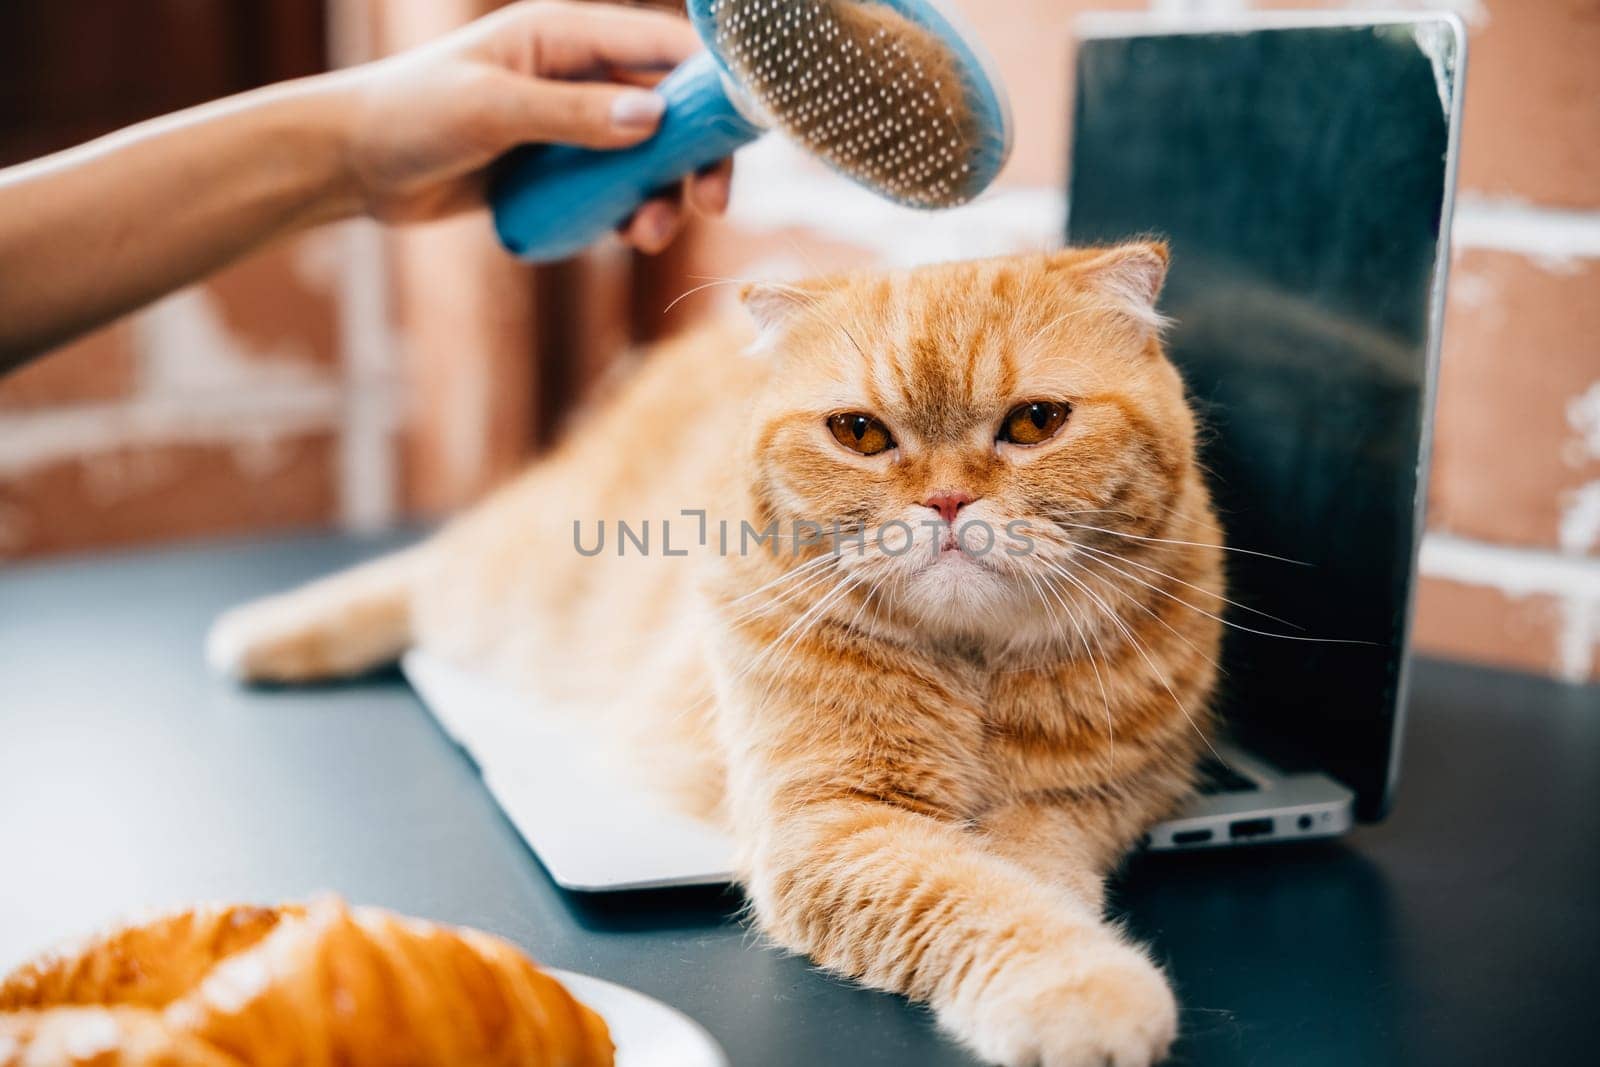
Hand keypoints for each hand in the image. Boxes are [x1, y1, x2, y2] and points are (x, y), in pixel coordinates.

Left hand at [332, 0, 731, 251]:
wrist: (353, 163)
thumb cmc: (411, 114)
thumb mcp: (491, 109)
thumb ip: (572, 113)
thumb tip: (653, 120)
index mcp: (567, 34)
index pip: (663, 46)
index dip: (711, 84)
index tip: (741, 130)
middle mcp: (580, 75)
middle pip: (670, 110)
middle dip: (696, 156)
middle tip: (709, 204)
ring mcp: (572, 125)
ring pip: (648, 159)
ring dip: (663, 195)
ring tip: (648, 234)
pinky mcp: (559, 171)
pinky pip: (615, 191)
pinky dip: (629, 214)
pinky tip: (622, 237)